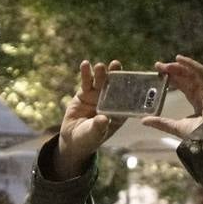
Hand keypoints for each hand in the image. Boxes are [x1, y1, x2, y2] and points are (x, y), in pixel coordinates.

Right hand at [54, 60, 123, 179]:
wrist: (72, 138)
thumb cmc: (88, 138)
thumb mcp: (93, 134)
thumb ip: (98, 127)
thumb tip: (103, 119)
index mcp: (118, 113)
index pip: (126, 99)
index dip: (128, 89)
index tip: (129, 80)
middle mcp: (110, 102)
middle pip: (114, 86)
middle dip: (115, 75)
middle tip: (116, 64)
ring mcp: (98, 96)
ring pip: (101, 82)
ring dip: (101, 73)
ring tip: (100, 66)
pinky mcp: (85, 93)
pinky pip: (86, 82)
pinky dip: (86, 73)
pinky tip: (85, 64)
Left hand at [143, 55, 202, 139]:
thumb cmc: (197, 135)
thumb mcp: (174, 126)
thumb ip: (160, 122)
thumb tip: (143, 120)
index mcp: (196, 102)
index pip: (182, 86)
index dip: (171, 78)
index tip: (159, 73)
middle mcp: (202, 94)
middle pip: (186, 77)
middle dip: (172, 70)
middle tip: (158, 66)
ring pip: (192, 73)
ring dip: (179, 66)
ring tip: (165, 64)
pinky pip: (201, 72)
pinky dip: (191, 64)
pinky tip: (179, 59)